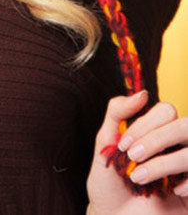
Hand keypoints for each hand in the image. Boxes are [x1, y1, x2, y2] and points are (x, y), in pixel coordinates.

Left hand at [87, 91, 187, 213]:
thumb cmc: (109, 185)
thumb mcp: (105, 144)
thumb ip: (117, 112)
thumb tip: (142, 94)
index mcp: (158, 134)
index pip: (166, 111)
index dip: (145, 123)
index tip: (124, 144)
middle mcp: (177, 149)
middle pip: (185, 126)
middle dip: (157, 138)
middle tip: (133, 156)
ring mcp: (187, 171)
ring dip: (164, 162)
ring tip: (140, 177)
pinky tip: (172, 192)